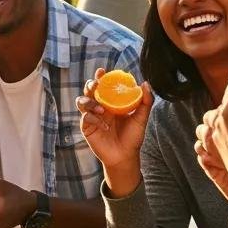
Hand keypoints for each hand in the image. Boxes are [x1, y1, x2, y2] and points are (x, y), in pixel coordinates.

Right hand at [76, 67, 152, 194]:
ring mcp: (91, 116)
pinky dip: (93, 118)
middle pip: (89, 90)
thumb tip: (145, 83)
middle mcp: (99, 107)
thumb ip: (145, 102)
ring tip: (101, 109)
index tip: (102, 71)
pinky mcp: (86, 127)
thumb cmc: (132, 137)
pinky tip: (104, 125)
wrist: (125, 156)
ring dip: (89, 101)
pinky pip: (85, 117)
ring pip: (82, 101)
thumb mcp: (141, 118)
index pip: (103, 86)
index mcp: (110, 102)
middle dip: (90, 85)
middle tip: (96, 85)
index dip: (100, 77)